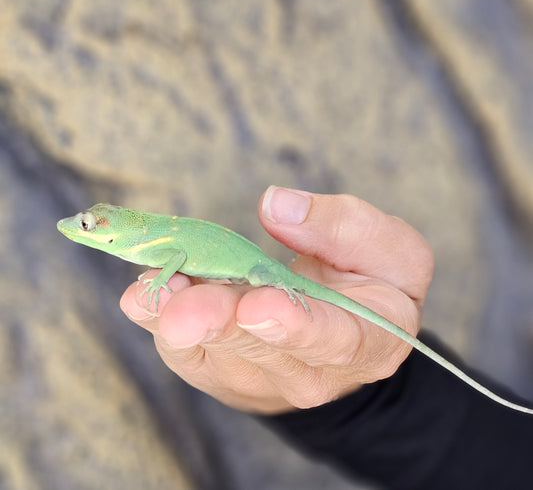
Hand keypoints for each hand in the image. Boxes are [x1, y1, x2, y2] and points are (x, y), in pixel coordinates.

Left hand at [120, 186, 433, 412]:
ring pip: (213, 352)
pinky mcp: (219, 368)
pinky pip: (185, 351)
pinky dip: (159, 320)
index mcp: (365, 342)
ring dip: (177, 321)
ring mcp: (258, 375)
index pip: (334, 340)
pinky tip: (143, 295)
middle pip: (259, 350)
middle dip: (220, 324)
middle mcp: (309, 372)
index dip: (294, 325)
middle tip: (184, 305)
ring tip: (151, 291)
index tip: (259, 302)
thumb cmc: (369, 281)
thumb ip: (345, 226)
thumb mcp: (388, 248)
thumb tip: (277, 206)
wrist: (338, 333)